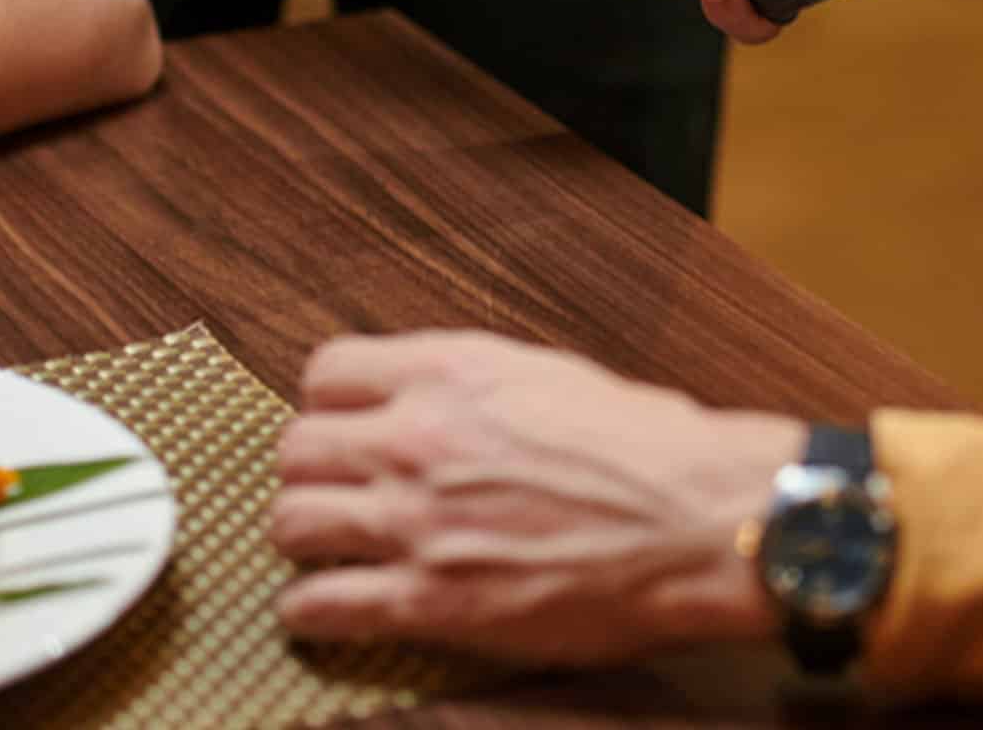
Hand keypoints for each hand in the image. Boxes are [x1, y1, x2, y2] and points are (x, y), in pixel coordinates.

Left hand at [270, 331, 800, 665]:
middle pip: (294, 448)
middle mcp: (417, 438)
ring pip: (289, 521)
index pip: (327, 372)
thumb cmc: (646, 448)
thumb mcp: (552, 375)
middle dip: (314, 471)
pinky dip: (315, 610)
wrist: (694, 519)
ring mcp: (414, 521)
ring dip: (308, 537)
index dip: (333, 404)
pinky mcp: (426, 600)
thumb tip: (437, 396)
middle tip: (341, 492)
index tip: (348, 426)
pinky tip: (339, 607)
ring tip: (337, 549)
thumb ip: (475, 383)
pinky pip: (316, 605)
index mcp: (452, 371)